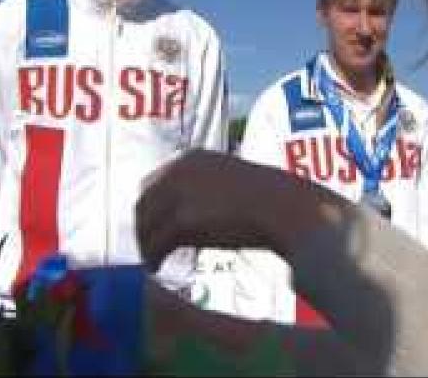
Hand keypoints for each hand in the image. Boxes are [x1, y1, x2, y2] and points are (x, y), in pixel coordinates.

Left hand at [135, 151, 338, 268]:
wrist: (284, 208)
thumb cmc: (268, 198)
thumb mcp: (231, 180)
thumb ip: (207, 189)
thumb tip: (195, 210)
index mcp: (191, 158)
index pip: (154, 183)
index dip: (150, 208)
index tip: (152, 226)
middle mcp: (178, 171)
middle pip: (144, 203)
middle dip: (143, 228)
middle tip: (148, 248)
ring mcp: (179, 195)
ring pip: (146, 225)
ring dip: (146, 245)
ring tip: (152, 262)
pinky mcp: (183, 221)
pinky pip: (157, 244)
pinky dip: (153, 258)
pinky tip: (158, 268)